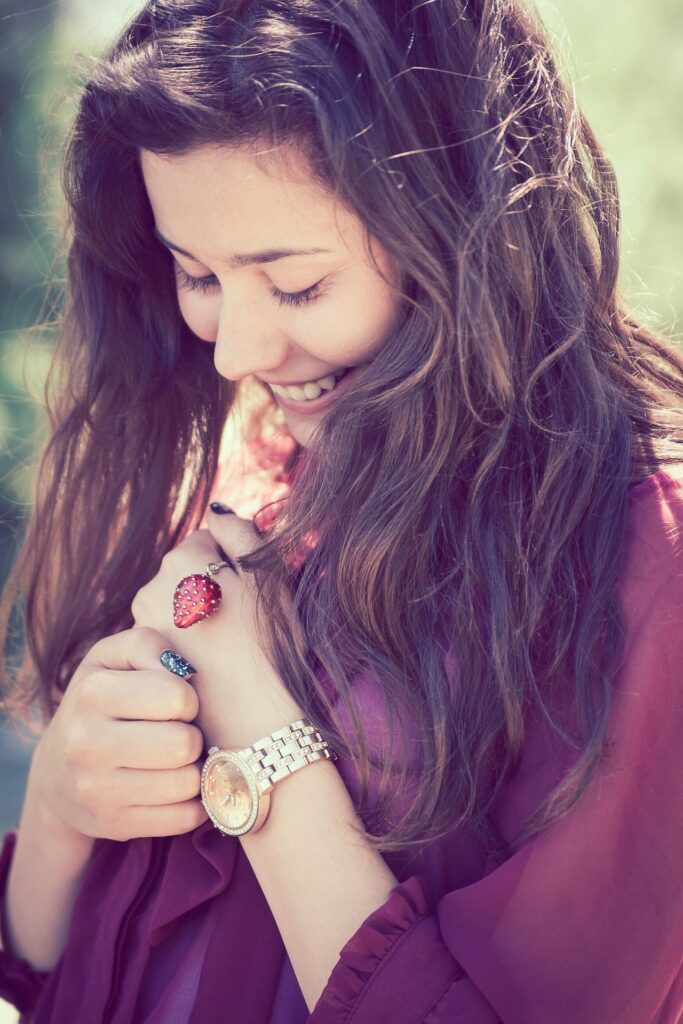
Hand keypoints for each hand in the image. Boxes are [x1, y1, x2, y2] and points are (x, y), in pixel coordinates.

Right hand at [29, 627, 207, 843]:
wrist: (57, 770)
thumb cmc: (101, 701)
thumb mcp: (114, 657)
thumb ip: (150, 646)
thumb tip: (187, 672)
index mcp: (91, 694)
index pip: (177, 696)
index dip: (187, 698)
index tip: (173, 703)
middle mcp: (87, 744)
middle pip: (185, 744)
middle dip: (192, 736)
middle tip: (176, 734)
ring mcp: (98, 791)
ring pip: (188, 783)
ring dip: (193, 770)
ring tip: (174, 760)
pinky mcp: (114, 825)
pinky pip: (184, 818)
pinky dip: (192, 803)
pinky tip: (174, 788)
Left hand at [130, 512, 305, 750]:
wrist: (254, 724)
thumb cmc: (270, 646)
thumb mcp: (269, 577)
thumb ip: (241, 532)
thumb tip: (216, 511)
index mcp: (183, 562)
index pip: (209, 540)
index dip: (237, 563)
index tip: (253, 594)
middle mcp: (153, 588)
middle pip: (188, 571)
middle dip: (214, 586)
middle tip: (244, 622)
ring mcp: (145, 626)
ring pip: (178, 602)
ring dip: (200, 614)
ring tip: (230, 647)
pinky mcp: (147, 659)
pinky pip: (172, 634)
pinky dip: (190, 641)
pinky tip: (213, 665)